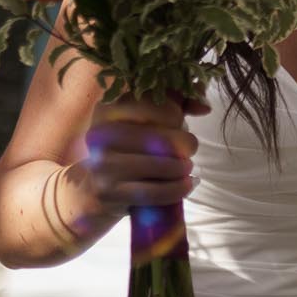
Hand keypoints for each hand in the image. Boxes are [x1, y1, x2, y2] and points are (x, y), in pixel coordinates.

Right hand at [79, 94, 208, 214]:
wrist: (92, 189)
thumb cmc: (127, 148)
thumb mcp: (145, 120)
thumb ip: (177, 103)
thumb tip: (204, 107)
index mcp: (109, 109)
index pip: (155, 105)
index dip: (175, 115)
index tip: (178, 123)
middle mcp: (101, 134)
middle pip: (161, 137)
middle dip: (185, 143)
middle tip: (189, 148)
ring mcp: (102, 165)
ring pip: (160, 165)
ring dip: (182, 167)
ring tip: (186, 167)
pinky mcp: (109, 192)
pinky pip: (154, 191)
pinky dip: (176, 189)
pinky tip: (185, 184)